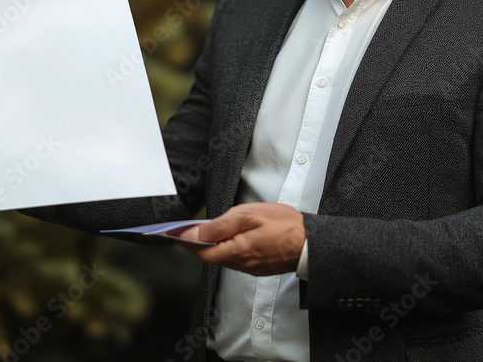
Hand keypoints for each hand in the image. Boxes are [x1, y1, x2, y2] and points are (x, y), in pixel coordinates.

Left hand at [176, 203, 305, 276]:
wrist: (312, 243)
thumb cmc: (284, 225)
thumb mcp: (249, 216)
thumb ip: (220, 226)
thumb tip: (194, 234)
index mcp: (236, 251)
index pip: (201, 251)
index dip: (184, 242)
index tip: (170, 234)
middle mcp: (241, 264)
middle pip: (210, 256)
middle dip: (195, 244)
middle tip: (182, 231)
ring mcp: (250, 268)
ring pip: (222, 258)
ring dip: (210, 246)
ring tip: (202, 232)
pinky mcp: (258, 267)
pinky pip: (235, 259)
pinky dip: (225, 249)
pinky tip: (226, 238)